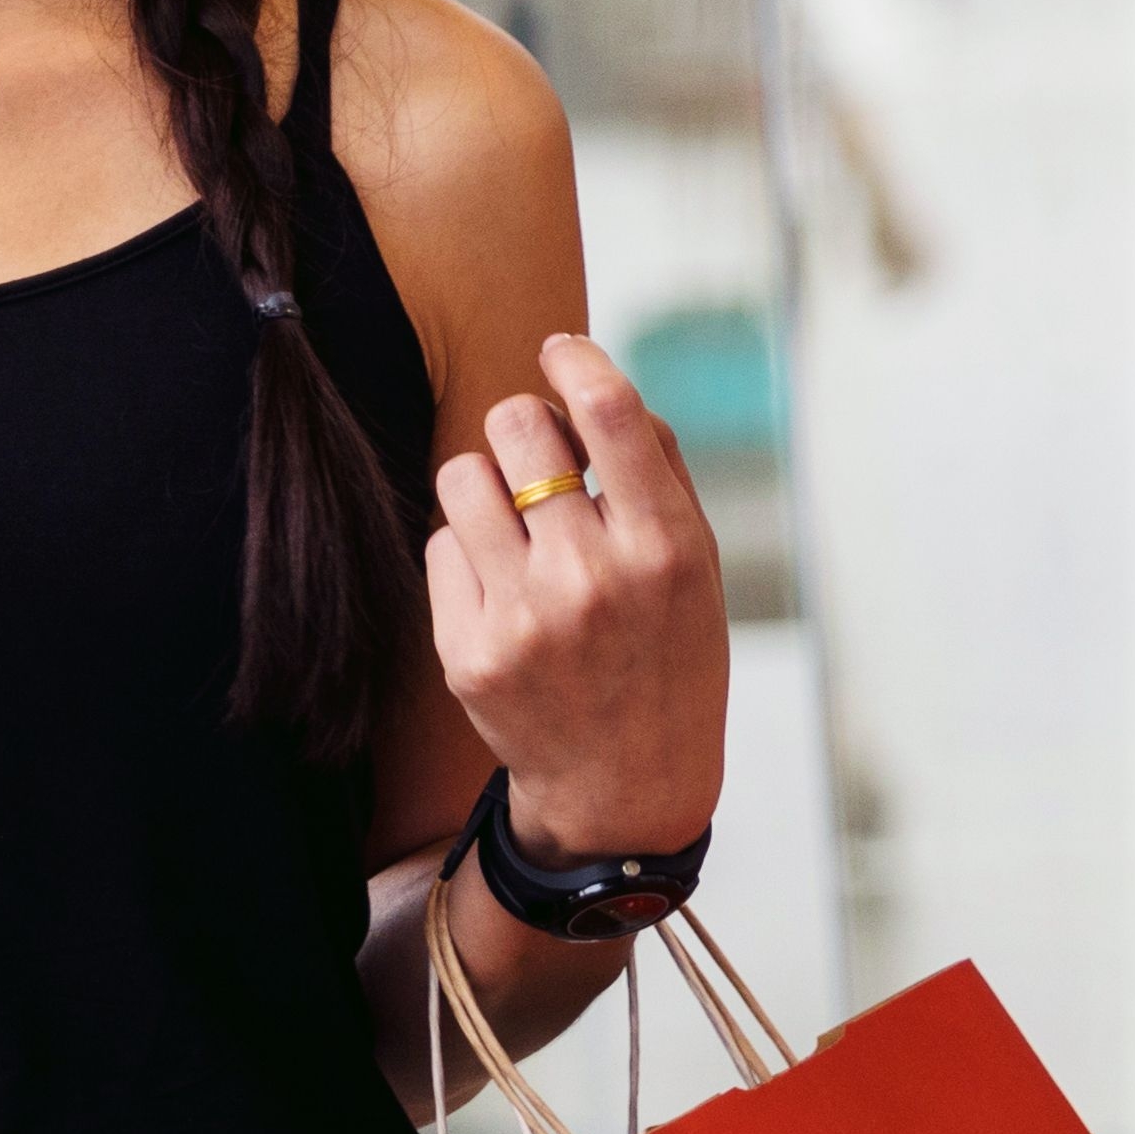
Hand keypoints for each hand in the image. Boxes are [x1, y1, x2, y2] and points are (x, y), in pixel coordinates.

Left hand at [428, 334, 729, 854]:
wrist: (626, 785)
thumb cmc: (666, 654)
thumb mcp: (696, 565)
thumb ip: (655, 469)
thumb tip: (590, 378)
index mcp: (665, 548)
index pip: (612, 413)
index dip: (576, 359)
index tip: (559, 348)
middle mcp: (594, 578)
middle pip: (517, 425)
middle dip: (526, 428)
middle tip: (544, 463)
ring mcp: (524, 617)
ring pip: (462, 476)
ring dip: (486, 484)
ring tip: (518, 524)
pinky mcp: (468, 652)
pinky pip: (439, 544)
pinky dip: (467, 553)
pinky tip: (505, 591)